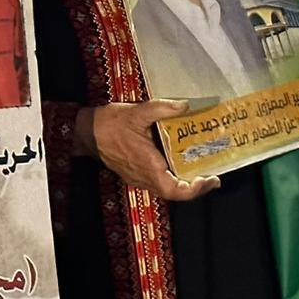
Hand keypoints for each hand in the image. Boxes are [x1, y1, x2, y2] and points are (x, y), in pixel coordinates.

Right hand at [77, 100, 219, 200]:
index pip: (175, 190)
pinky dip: (172, 178)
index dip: (195, 189)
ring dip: (184, 184)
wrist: (85, 132)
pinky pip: (158, 183)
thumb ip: (162, 108)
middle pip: (175, 193)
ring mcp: (138, 178)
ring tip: (200, 171)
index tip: (211, 179)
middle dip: (196, 187)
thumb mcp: (137, 112)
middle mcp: (145, 177)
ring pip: (166, 189)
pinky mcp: (134, 174)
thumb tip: (185, 105)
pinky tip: (178, 164)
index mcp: (148, 166)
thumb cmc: (110, 124)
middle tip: (212, 176)